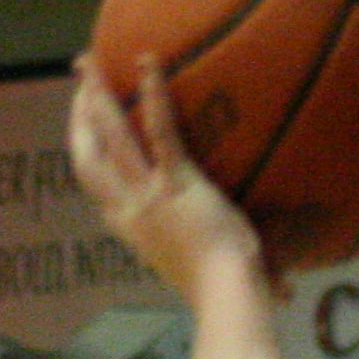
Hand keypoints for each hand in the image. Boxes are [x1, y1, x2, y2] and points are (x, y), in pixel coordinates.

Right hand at [67, 59, 268, 297]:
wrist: (226, 296)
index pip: (96, 188)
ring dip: (97, 95)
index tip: (84, 133)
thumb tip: (281, 287)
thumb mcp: (199, 271)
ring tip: (90, 61)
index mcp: (128, 229)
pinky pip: (160, 131)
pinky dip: (154, 94)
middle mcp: (127, 209)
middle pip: (87, 156)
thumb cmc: (222, 291)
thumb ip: (216, 263)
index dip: (86, 155)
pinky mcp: (176, 181)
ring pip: (110, 136)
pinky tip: (148, 62)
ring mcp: (148, 194)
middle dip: (78, 117)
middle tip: (79, 83)